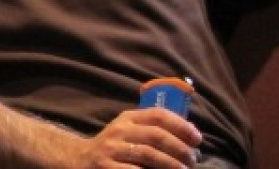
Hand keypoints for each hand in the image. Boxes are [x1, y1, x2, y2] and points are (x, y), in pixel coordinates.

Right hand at [73, 107, 200, 167]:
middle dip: (180, 148)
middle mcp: (119, 130)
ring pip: (148, 154)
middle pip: (156, 135)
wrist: (80, 159)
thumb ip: (152, 129)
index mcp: (127, 118)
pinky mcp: (107, 167)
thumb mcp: (128, 131)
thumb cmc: (115, 147)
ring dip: (171, 164)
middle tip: (193, 160)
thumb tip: (191, 134)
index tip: (198, 139)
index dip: (181, 125)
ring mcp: (112, 150)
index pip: (158, 115)